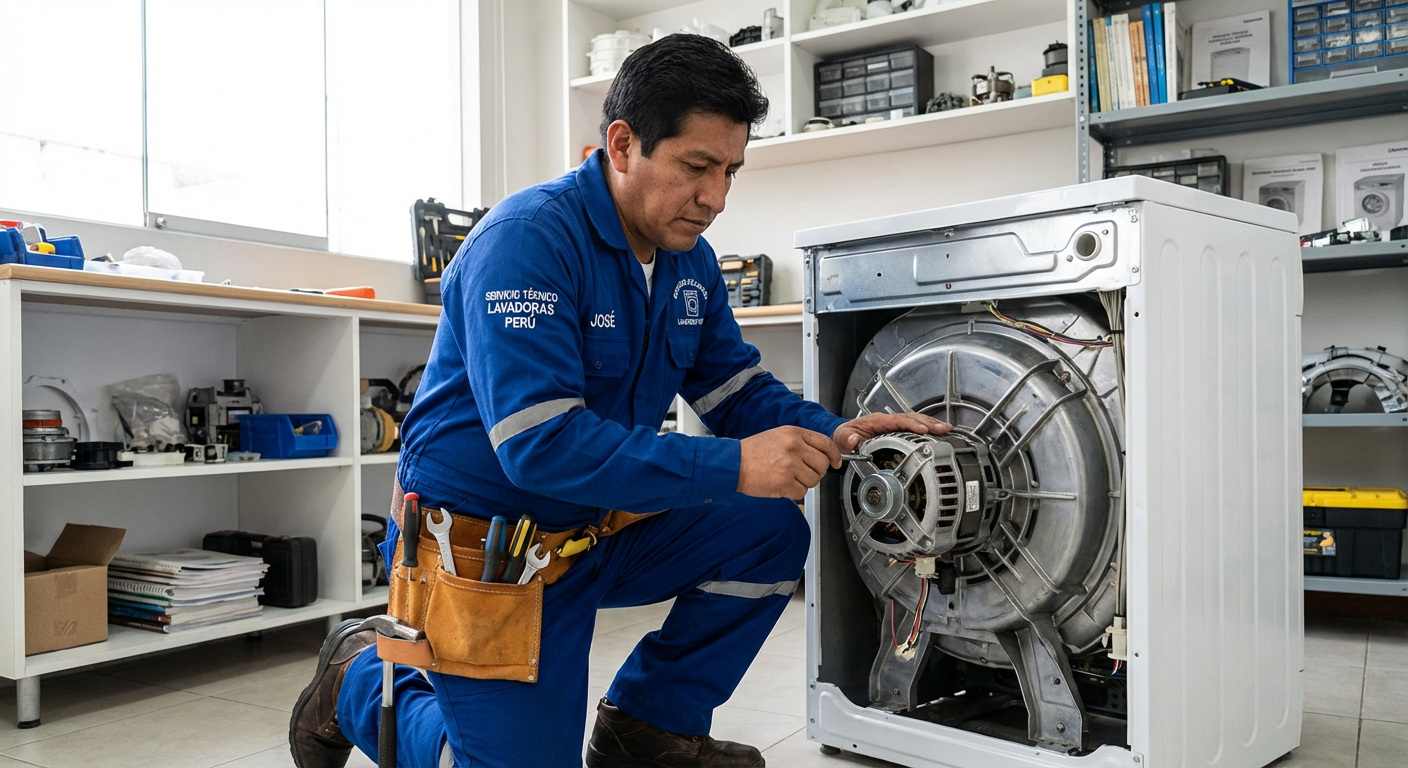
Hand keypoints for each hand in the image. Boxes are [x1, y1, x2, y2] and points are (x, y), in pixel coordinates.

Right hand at [738, 426, 842, 498]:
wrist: (733, 463)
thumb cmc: (752, 451)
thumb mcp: (778, 435)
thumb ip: (800, 442)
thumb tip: (821, 454)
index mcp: (794, 433)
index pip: (825, 443)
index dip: (834, 455)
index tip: (836, 462)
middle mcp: (794, 448)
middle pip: (822, 464)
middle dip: (816, 472)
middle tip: (804, 473)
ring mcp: (789, 465)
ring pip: (813, 480)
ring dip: (804, 482)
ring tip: (788, 478)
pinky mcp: (784, 483)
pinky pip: (802, 492)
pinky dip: (794, 492)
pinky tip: (782, 485)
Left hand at [832, 413, 950, 453]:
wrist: (843, 436)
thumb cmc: (843, 437)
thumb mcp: (841, 438)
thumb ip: (845, 439)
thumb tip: (852, 440)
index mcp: (876, 421)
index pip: (897, 420)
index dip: (910, 424)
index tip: (922, 429)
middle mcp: (887, 420)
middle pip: (911, 418)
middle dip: (928, 423)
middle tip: (942, 429)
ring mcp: (893, 424)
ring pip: (915, 420)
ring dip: (931, 424)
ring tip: (946, 429)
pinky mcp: (896, 430)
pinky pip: (914, 427)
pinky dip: (927, 429)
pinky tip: (937, 433)